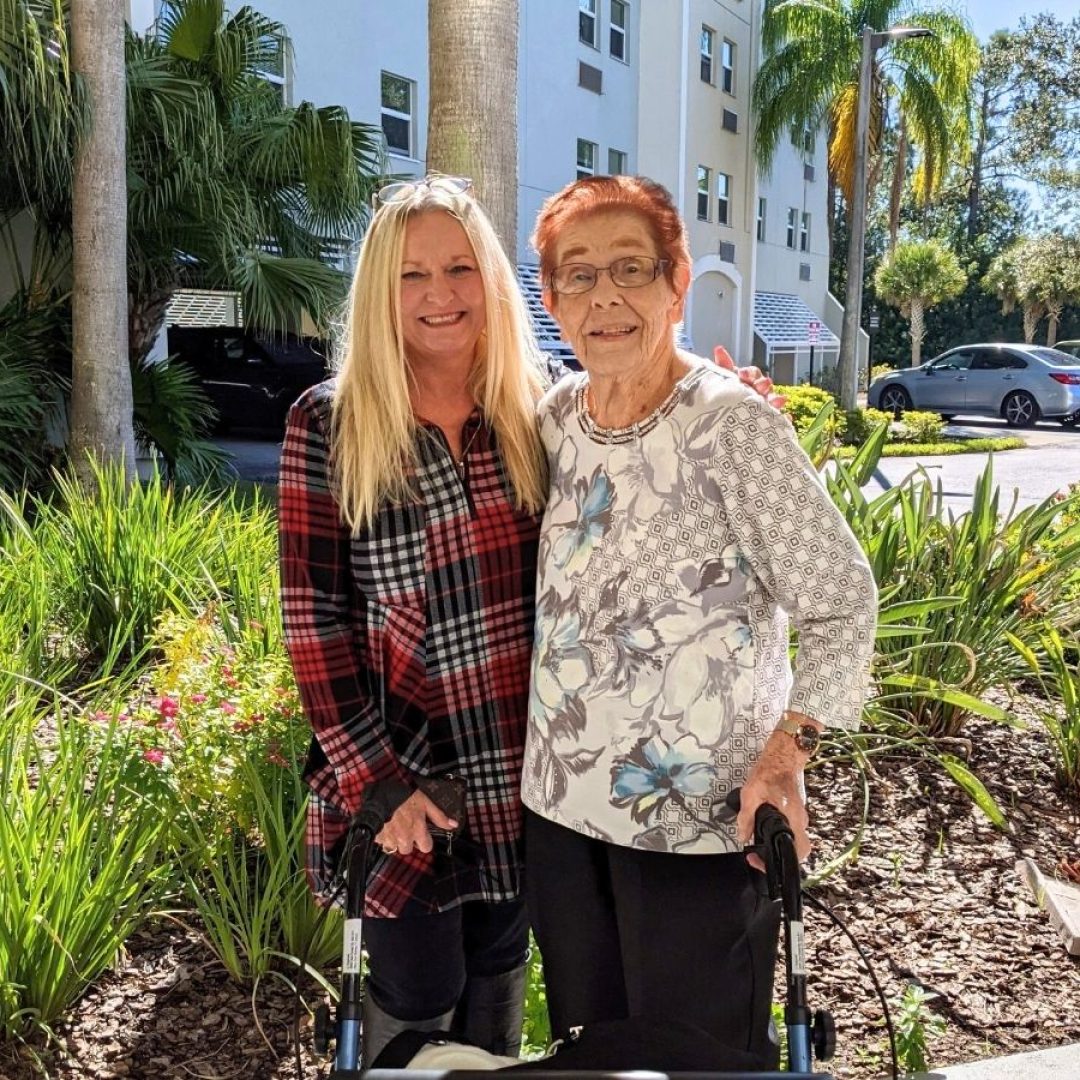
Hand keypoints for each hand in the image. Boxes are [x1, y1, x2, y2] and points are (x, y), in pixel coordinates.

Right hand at [375, 790, 457, 855]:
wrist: (380, 794)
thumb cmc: (404, 796)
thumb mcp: (425, 802)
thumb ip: (439, 817)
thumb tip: (453, 825)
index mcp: (418, 830)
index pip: (426, 848)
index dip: (424, 840)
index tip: (420, 833)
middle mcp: (405, 838)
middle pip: (408, 849)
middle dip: (407, 840)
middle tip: (404, 826)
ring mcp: (391, 840)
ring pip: (395, 848)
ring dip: (395, 839)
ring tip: (393, 825)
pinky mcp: (378, 838)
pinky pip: (383, 843)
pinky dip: (383, 836)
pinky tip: (384, 824)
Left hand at [712, 347, 786, 411]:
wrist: (723, 415)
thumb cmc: (725, 392)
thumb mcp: (722, 379)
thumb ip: (723, 366)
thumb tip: (719, 348)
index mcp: (748, 379)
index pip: (752, 373)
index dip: (749, 373)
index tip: (742, 374)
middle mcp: (759, 390)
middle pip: (764, 385)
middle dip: (763, 385)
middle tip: (761, 386)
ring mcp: (765, 403)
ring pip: (773, 400)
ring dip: (776, 400)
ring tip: (778, 401)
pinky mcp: (768, 418)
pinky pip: (778, 417)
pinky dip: (784, 417)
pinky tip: (788, 417)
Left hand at [736, 733, 812, 872]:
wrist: (784, 755)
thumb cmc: (771, 772)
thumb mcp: (751, 794)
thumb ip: (746, 818)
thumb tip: (743, 836)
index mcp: (792, 819)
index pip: (798, 853)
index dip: (781, 863)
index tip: (761, 860)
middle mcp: (800, 820)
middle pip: (796, 850)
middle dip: (778, 856)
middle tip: (758, 854)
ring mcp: (799, 815)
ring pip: (792, 838)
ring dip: (777, 843)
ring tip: (757, 839)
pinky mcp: (795, 809)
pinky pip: (789, 827)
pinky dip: (779, 831)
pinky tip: (763, 824)